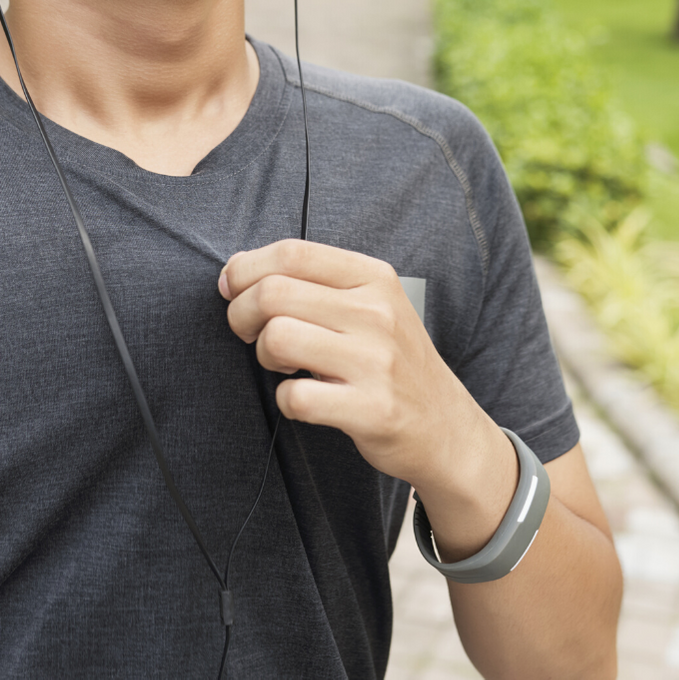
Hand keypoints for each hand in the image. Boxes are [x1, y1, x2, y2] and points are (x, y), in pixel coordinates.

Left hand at [219, 239, 515, 558]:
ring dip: (264, 355)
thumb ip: (312, 282)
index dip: (246, 269)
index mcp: (373, 277)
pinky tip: (304, 399)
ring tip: (284, 366)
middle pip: (273, 292)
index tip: (232, 290)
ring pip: (278, 338)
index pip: (291, 252)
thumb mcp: (370, 305)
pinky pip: (296, 397)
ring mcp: (377, 361)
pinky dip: (286, 400)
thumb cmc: (391, 360)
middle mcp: (377, 312)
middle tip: (249, 334)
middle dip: (241, 314)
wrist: (446, 427)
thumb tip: (236, 270)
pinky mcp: (372, 409)